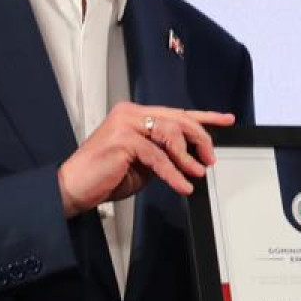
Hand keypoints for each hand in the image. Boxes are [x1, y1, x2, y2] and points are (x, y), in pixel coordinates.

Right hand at [57, 104, 235, 216]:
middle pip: (178, 119)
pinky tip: (182, 185)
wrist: (74, 188)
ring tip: (196, 173)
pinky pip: (158, 156)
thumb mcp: (143, 164)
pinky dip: (173, 173)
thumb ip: (164, 154)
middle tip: (209, 158)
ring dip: (187, 157)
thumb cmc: (105, 176)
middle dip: (200, 139)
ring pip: (171, 134)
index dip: (204, 116)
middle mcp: (130, 114)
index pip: (176, 113)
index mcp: (135, 115)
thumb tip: (190, 159)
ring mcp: (125, 124)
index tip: (226, 120)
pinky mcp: (122, 140)